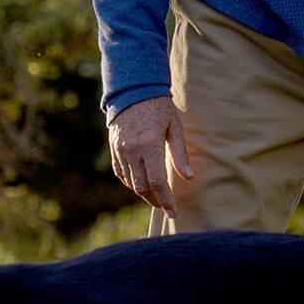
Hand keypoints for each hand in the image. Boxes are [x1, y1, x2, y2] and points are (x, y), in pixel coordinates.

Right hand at [111, 96, 191, 220]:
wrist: (133, 90)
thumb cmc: (160, 107)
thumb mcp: (176, 127)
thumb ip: (180, 154)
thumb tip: (188, 177)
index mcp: (150, 145)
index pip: (157, 182)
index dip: (166, 200)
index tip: (173, 212)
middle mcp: (132, 150)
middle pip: (142, 187)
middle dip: (155, 200)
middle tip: (166, 205)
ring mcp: (121, 150)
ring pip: (130, 182)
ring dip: (143, 192)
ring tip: (156, 195)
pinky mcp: (114, 149)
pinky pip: (121, 173)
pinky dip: (131, 182)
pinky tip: (141, 183)